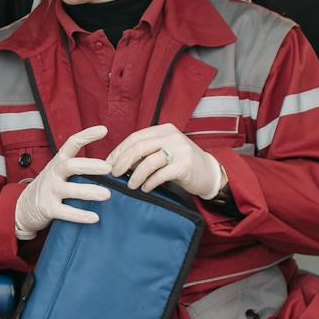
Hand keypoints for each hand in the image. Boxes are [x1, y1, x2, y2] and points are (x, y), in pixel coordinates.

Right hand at [15, 125, 112, 239]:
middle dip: (90, 166)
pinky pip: (66, 212)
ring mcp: (50, 191)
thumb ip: (78, 168)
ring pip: (70, 190)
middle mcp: (53, 174)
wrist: (23, 207)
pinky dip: (80, 215)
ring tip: (106, 195)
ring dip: (89, 192)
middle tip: (108, 168)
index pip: (72, 143)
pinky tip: (94, 218)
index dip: (87, 135)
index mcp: (58, 162)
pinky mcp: (48, 209)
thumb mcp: (59, 172)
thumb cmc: (49, 187)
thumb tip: (110, 167)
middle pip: (71, 166)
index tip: (103, 130)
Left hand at [108, 124, 225, 200]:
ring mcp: (179, 150)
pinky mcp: (184, 165)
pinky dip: (149, 183)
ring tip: (130, 185)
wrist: (209, 173)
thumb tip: (118, 162)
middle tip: (114, 174)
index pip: (135, 137)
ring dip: (135, 175)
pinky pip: (160, 175)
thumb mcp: (164, 151)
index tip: (108, 163)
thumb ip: (146, 153)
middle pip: (139, 147)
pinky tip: (145, 188)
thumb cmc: (181, 164)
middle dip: (123, 161)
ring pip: (148, 161)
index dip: (119, 150)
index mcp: (164, 130)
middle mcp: (171, 136)